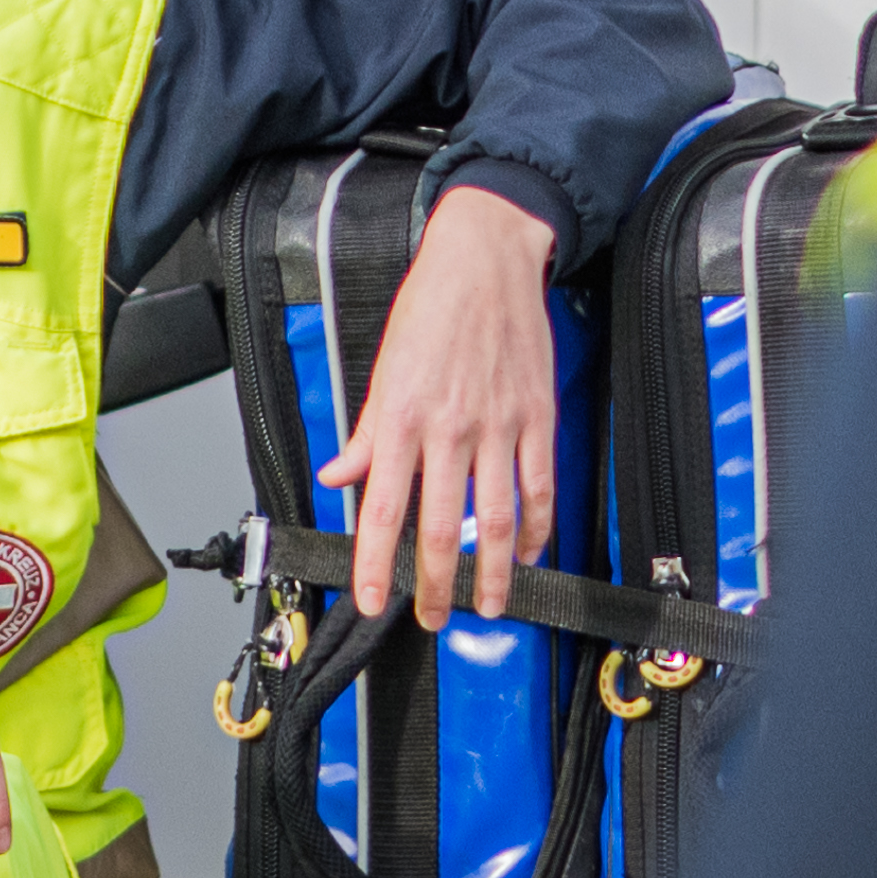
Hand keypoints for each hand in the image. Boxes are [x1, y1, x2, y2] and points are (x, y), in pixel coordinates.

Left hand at [328, 181, 565, 620]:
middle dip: (435, 586)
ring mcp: (497, 426)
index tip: (373, 602)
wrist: (486, 258)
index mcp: (401, 417)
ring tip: (488, 605)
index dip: (376, 565)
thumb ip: (365, 432)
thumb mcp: (383, 368)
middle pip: (438, 527)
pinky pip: (539, 487)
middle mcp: (448, 428)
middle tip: (434, 619)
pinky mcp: (536, 418)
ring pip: (496, 520)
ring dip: (491, 573)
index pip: (382, 510)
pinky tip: (528, 551)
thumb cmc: (430, 307)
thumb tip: (337, 476)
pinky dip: (536, 528)